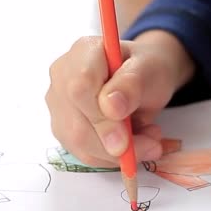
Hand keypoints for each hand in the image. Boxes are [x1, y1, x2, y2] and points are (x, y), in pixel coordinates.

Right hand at [45, 30, 194, 167]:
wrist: (143, 76)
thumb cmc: (146, 68)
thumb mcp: (150, 69)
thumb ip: (132, 84)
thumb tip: (111, 108)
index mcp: (83, 52)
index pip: (80, 88)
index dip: (100, 118)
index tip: (126, 139)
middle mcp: (62, 77)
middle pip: (75, 122)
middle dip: (115, 144)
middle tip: (151, 146)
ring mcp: (59, 104)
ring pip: (78, 143)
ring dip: (117, 154)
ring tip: (149, 142)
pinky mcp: (63, 128)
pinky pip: (83, 153)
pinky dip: (112, 158)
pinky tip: (133, 146)